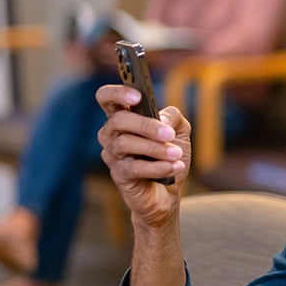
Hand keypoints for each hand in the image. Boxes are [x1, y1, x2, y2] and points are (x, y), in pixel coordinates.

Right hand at [96, 84, 189, 224]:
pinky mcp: (118, 175)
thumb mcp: (179, 132)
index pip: (107, 97)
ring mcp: (112, 155)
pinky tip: (174, 167)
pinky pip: (133, 168)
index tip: (138, 96)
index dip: (118, 93)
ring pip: (125, 143)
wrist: (170, 191)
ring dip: (155, 148)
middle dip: (146, 125)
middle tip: (169, 134)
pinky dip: (157, 167)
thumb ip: (174, 117)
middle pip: (118, 120)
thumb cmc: (170, 155)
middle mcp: (112, 133)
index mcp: (123, 116)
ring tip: (177, 154)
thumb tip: (162, 118)